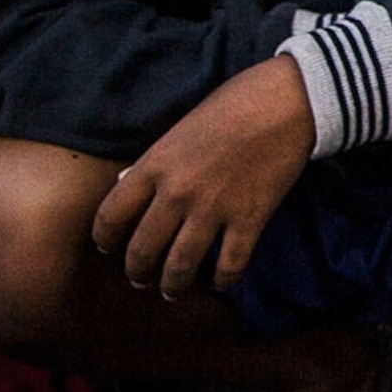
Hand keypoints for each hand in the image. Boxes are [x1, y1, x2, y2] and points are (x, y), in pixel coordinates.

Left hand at [92, 56, 314, 297]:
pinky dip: (223, 281)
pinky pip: (229, 264)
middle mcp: (177, 192)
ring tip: (172, 291)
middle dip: (137, 271)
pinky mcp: (250, 218)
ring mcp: (214, 208)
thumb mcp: (181, 129)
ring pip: (180, 266)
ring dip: (172, 285)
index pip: (110, 216)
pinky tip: (220, 283)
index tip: (108, 247)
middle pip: (142, 250)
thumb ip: (153, 161)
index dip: (104, 239)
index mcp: (155, 165)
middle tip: (141, 278)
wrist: (287, 100)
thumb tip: (125, 181)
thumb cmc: (233, 105)